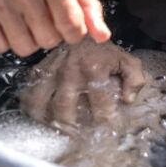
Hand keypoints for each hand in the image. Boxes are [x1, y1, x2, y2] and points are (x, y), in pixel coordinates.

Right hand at [0, 0, 110, 56]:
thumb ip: (88, 7)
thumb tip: (103, 37)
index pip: (72, 25)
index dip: (75, 32)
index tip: (69, 24)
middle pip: (49, 40)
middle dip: (51, 34)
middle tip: (44, 17)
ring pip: (24, 48)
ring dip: (29, 40)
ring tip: (26, 20)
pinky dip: (5, 41)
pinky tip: (7, 23)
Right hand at [21, 40, 146, 127]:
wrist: (82, 28)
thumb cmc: (104, 51)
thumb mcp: (126, 60)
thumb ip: (135, 80)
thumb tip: (128, 100)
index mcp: (94, 69)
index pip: (100, 105)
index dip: (105, 122)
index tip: (108, 133)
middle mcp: (70, 71)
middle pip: (65, 109)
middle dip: (70, 128)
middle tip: (77, 138)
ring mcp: (52, 71)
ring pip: (42, 103)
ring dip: (48, 120)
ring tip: (57, 131)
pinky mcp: (40, 71)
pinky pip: (30, 93)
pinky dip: (32, 108)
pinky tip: (39, 118)